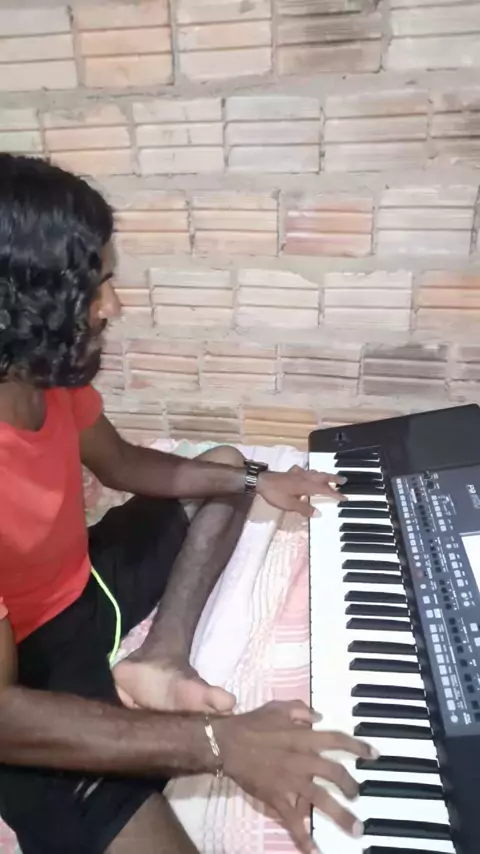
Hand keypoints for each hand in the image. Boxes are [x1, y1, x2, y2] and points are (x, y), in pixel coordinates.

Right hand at [215, 700, 376, 853]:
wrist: (227, 744)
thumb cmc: (252, 724)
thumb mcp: (278, 708)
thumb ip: (300, 710)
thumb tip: (318, 716)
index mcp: (304, 737)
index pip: (337, 740)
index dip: (358, 746)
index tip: (374, 755)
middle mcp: (303, 760)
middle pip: (336, 773)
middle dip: (351, 786)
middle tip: (357, 794)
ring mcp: (291, 781)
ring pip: (322, 800)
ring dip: (341, 815)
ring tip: (356, 828)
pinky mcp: (278, 798)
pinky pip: (293, 820)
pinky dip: (303, 838)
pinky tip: (314, 851)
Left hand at [258, 465, 344, 517]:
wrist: (261, 481)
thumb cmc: (275, 494)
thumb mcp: (290, 505)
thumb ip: (304, 509)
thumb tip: (319, 514)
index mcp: (306, 485)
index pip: (324, 489)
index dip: (335, 494)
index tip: (345, 498)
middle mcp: (305, 477)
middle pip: (322, 477)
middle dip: (334, 479)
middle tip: (344, 480)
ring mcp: (298, 473)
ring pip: (315, 473)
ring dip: (324, 475)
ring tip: (330, 477)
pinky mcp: (291, 473)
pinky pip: (305, 471)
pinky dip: (311, 473)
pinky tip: (308, 474)